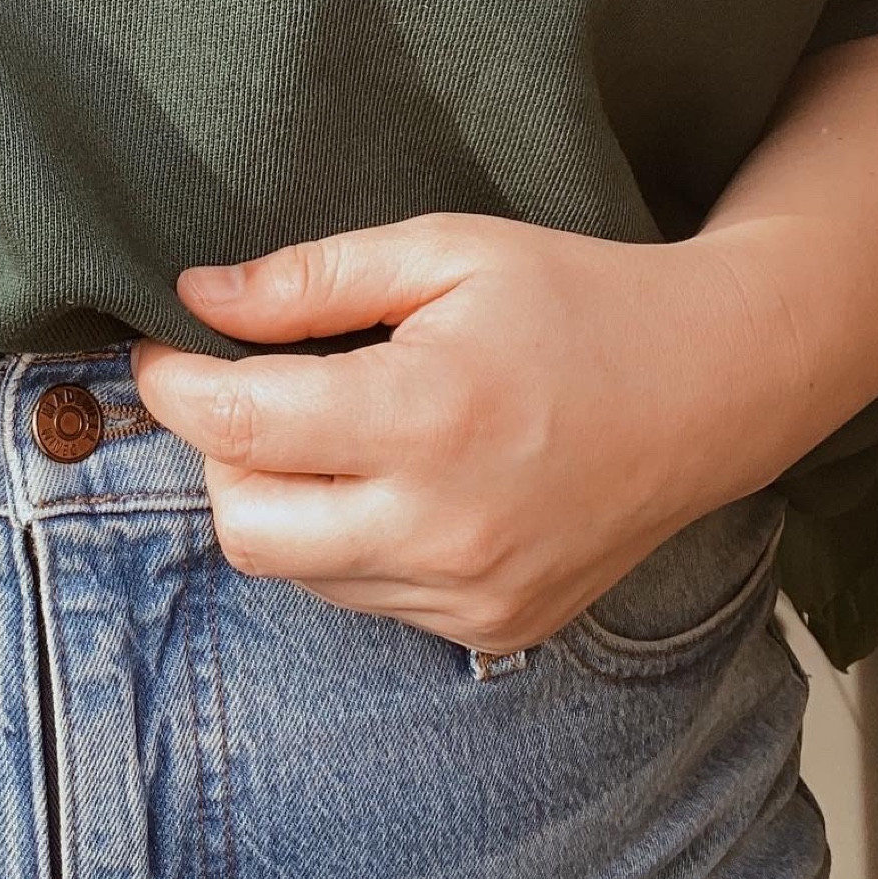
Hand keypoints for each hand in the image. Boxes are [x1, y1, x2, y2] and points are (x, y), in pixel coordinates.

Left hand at [134, 215, 786, 653]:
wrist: (715, 383)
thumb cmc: (574, 297)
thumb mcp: (443, 251)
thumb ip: (309, 279)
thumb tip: (194, 297)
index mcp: (429, 416)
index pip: (239, 426)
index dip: (175, 383)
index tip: (163, 347)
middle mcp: (446, 526)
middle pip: (244, 524)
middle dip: (221, 452)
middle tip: (256, 388)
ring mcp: (473, 593)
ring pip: (299, 570)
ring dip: (284, 498)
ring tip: (342, 426)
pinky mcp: (494, 627)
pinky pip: (364, 596)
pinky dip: (348, 539)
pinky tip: (400, 476)